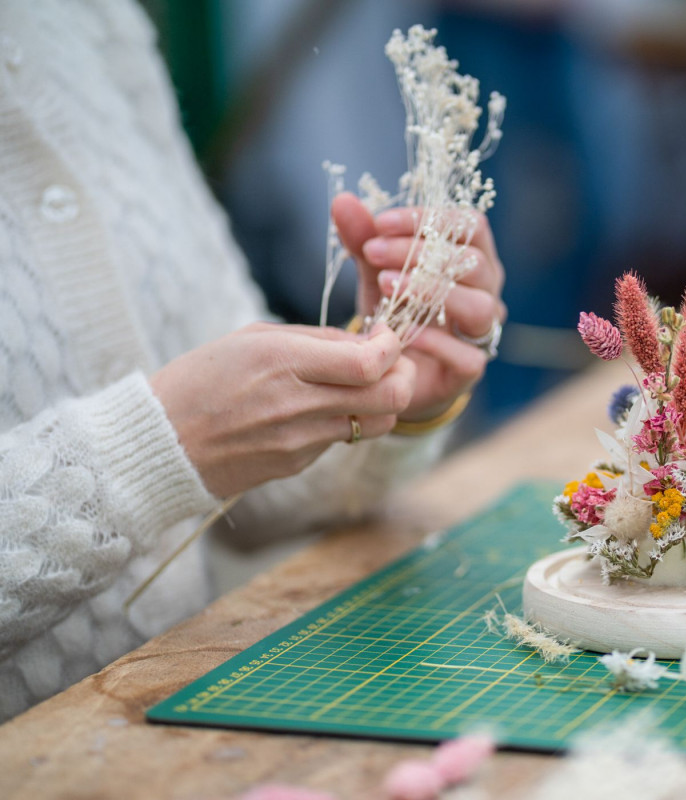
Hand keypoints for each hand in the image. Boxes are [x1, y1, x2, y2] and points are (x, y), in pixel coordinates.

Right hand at [150, 322, 414, 497]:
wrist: (159, 443)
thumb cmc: (201, 379)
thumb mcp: (253, 339)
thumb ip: (318, 340)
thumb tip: (371, 344)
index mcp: (284, 362)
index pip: (370, 363)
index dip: (393, 348)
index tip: (388, 337)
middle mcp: (298, 404)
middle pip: (390, 398)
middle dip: (404, 376)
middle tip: (396, 364)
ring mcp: (301, 440)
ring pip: (377, 424)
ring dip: (380, 402)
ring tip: (360, 385)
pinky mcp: (298, 464)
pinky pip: (342, 439)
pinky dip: (345, 420)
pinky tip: (317, 408)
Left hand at [331, 194, 505, 421]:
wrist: (388, 369)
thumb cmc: (393, 311)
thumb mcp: (374, 271)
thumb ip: (363, 238)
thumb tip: (342, 201)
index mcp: (473, 257)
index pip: (471, 225)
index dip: (430, 219)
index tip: (382, 222)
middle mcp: (487, 290)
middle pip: (473, 262)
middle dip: (420, 253)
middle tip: (373, 253)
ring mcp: (484, 331)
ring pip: (480, 306)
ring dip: (431, 292)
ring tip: (386, 286)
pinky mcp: (472, 368)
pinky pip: (469, 355)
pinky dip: (435, 342)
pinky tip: (401, 332)